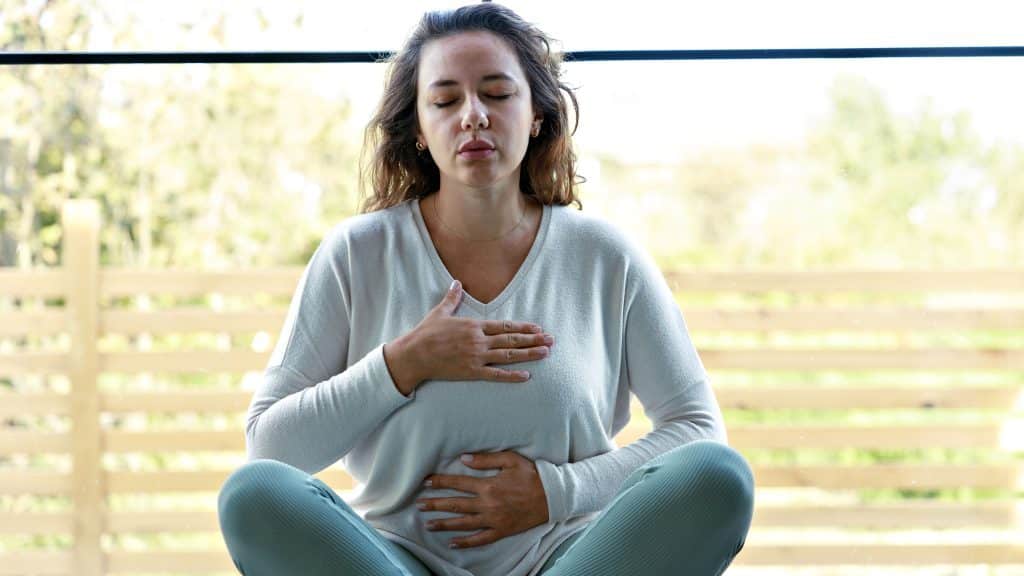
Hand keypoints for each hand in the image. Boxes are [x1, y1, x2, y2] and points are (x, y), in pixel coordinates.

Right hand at [393, 280, 554, 392]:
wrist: (414, 354)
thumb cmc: (426, 333)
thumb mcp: (440, 312)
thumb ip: (453, 298)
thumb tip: (457, 282)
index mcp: (474, 326)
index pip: (505, 326)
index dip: (523, 327)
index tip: (538, 328)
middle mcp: (479, 341)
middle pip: (511, 339)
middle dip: (533, 340)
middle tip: (551, 340)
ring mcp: (477, 357)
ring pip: (508, 355)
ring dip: (529, 354)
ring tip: (545, 353)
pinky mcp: (471, 372)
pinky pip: (496, 375)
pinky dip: (512, 376)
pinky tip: (526, 375)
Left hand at [416, 451, 549, 548]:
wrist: (552, 496)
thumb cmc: (532, 475)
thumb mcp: (510, 460)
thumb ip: (486, 459)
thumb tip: (464, 459)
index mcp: (488, 485)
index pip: (458, 483)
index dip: (441, 482)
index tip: (426, 482)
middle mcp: (487, 504)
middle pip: (456, 504)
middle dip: (435, 504)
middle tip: (419, 505)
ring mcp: (493, 520)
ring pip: (463, 523)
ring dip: (444, 523)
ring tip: (428, 524)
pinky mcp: (501, 530)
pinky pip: (480, 539)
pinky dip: (465, 542)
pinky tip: (451, 542)